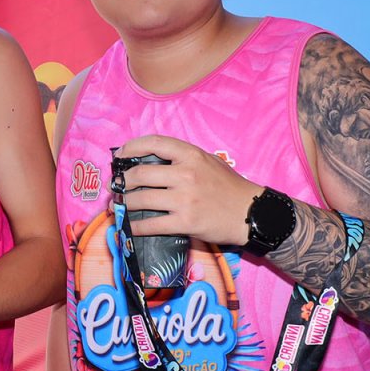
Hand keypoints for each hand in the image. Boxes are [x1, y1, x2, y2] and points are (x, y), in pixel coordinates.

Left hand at [114, 134, 260, 246]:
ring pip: (140, 200)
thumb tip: (149, 160)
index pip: (153, 143)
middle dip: (122, 182)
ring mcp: (184, 199)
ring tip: (119, 205)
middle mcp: (185, 174)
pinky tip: (129, 227)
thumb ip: (181, 158)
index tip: (119, 156)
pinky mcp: (185, 222)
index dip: (131, 148)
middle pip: (139, 175)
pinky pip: (151, 225)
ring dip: (125, 204)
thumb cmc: (229, 186)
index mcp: (190, 155)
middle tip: (117, 187)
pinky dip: (135, 227)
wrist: (251, 212)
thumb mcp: (208, 161)